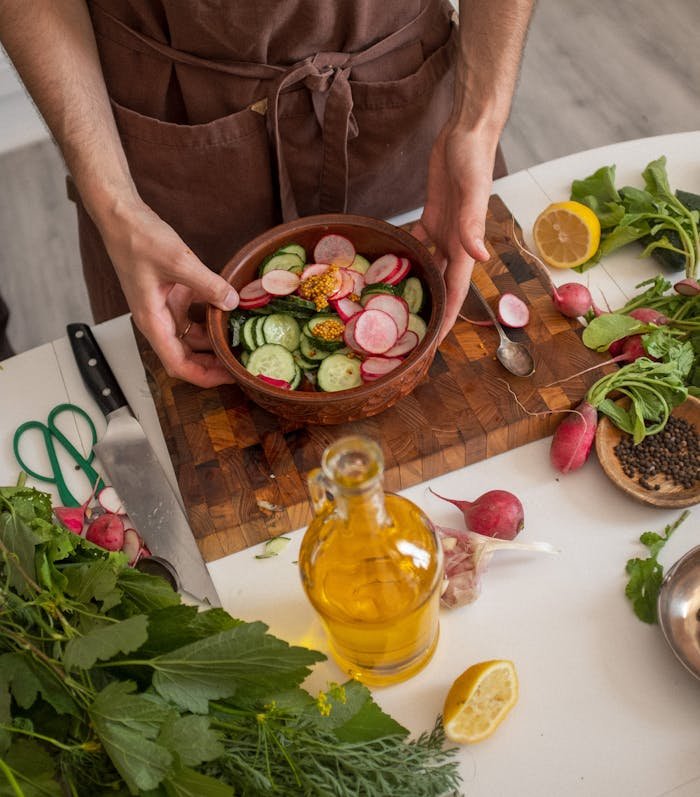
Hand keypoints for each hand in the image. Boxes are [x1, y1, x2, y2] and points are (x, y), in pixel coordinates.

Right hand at [98, 198, 239, 387]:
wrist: (122, 217)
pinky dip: (212, 317)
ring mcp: (165, 308)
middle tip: (241, 364)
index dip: (204, 377)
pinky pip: (195, 315)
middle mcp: (157, 320)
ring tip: (241, 343)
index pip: (177, 364)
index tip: (229, 377)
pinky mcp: (172, 294)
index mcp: (152, 321)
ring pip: (192, 337)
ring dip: (214, 342)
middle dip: (213, 364)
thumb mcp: (179, 261)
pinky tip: (232, 314)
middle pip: (187, 356)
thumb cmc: (138, 240)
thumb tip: (233, 302)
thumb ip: (209, 284)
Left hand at [413, 123, 496, 342]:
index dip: (448, 317)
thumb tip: (481, 256)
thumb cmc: (474, 159)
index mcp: (466, 244)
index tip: (435, 343)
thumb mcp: (473, 191)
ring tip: (398, 307)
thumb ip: (473, 223)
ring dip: (418, 287)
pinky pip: (417, 241)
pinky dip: (406, 255)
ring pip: (429, 267)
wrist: (467, 132)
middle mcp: (455, 242)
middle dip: (431, 310)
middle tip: (410, 333)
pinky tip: (389, 266)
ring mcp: (443, 230)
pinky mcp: (431, 215)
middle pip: (442, 285)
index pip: (457, 290)